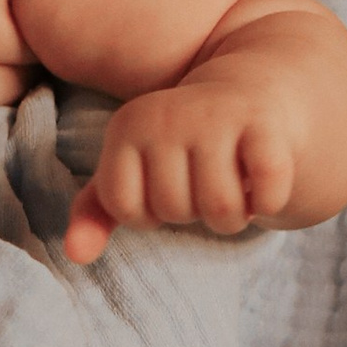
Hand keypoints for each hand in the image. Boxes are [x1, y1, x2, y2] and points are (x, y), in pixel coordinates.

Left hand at [65, 65, 301, 264]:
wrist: (254, 91)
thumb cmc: (186, 145)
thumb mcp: (135, 169)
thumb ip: (98, 210)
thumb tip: (75, 255)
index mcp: (126, 126)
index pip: (127, 210)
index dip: (152, 213)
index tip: (168, 185)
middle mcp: (166, 115)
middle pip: (175, 211)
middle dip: (195, 212)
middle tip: (207, 179)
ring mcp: (215, 116)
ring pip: (220, 210)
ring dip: (234, 215)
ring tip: (235, 184)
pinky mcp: (264, 123)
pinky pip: (267, 194)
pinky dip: (270, 201)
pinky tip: (264, 178)